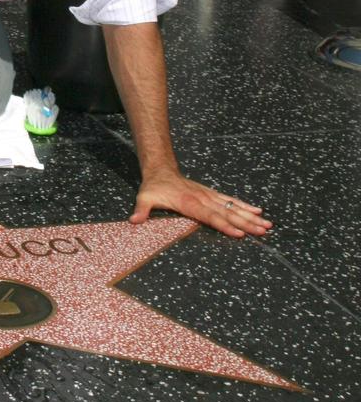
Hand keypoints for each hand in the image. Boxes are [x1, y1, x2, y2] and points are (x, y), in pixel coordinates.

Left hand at [130, 169, 272, 238]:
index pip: (210, 216)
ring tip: (267, 224)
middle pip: (227, 213)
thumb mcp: (144, 196)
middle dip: (246, 223)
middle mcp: (203, 199)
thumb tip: (134, 220)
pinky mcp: (212, 194)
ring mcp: (209, 196)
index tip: (240, 233)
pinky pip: (231, 200)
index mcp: (190, 203)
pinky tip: (258, 211)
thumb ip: (141, 209)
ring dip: (250, 216)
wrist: (161, 169)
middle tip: (263, 231)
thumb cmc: (154, 186)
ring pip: (233, 207)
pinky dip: (245, 205)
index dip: (225, 225)